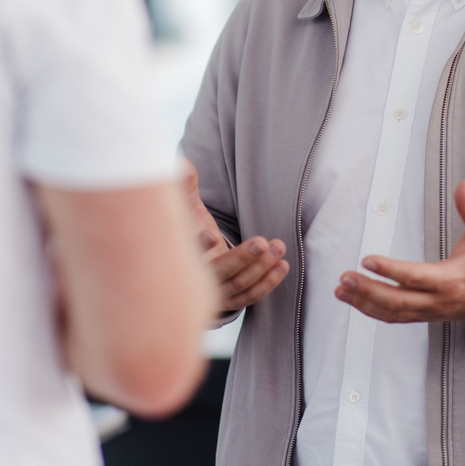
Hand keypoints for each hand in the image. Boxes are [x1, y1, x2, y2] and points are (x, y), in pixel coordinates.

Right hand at [183, 160, 289, 313]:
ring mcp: (215, 294)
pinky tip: (282, 266)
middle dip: (241, 259)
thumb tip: (182, 164)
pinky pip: (250, 296)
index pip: (186, 255)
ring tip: (279, 247)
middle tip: (263, 242)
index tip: (209, 236)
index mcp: (182, 258)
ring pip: (239, 286)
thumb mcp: (187, 211)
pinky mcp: (231, 301)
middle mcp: (196, 280)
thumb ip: (185, 188)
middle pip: (219, 273)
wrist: (191, 269)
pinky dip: (268, 283)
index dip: (197, 247)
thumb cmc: (190, 231)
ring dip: (261, 268)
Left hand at [335, 180, 464, 322]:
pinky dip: (373, 311)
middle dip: (367, 290)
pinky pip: (396, 318)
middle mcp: (438, 299)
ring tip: (340, 290)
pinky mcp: (425, 315)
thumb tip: (464, 185)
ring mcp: (430, 311)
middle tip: (344, 277)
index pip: (415, 276)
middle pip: (397, 300)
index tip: (367, 260)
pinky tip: (355, 301)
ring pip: (392, 313)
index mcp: (451, 279)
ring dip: (364, 302)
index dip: (389, 270)